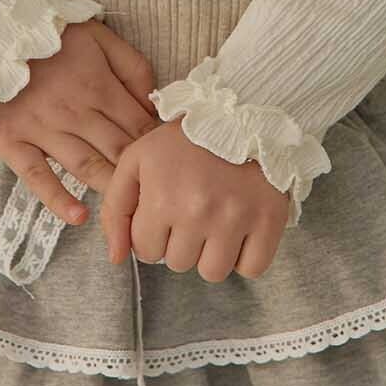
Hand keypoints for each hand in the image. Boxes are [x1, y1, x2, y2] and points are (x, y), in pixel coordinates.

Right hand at [0, 19, 162, 228]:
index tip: (167, 162)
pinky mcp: (11, 141)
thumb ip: (133, 66)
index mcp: (98, 85)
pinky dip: (57, 198)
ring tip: (129, 210)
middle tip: (156, 192)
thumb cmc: (49, 32)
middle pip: (117, 150)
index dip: (156, 146)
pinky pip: (36, 176)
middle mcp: (74, 111)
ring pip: (86, 167)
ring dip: (110, 188)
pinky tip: (79, 216)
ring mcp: (41, 129)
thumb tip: (154, 104)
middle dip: (140, 173)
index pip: (138, 126)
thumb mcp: (100, 35)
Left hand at [100, 117, 293, 281]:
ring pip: (213, 272)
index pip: (146, 251)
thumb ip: (116, 208)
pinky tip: (240, 230)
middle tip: (192, 210)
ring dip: (211, 254)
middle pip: (179, 264)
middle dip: (180, 242)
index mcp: (162, 198)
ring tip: (215, 221)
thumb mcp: (137, 160)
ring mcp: (237, 218)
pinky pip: (252, 268)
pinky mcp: (269, 220)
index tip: (165, 210)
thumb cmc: (184, 139)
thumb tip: (116, 258)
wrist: (241, 113)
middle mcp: (199, 212)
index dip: (152, 233)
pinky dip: (246, 257)